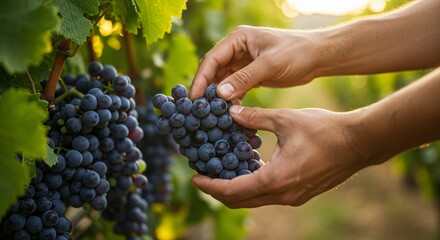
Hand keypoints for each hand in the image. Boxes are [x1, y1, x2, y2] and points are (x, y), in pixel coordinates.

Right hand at [189, 26, 321, 99]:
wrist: (318, 57)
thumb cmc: (296, 53)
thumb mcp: (269, 64)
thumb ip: (244, 79)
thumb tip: (220, 95)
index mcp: (238, 38)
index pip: (212, 59)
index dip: (201, 79)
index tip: (194, 98)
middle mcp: (237, 49)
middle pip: (213, 70)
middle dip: (206, 90)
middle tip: (199, 110)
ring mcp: (243, 62)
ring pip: (222, 81)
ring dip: (218, 97)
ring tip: (212, 114)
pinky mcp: (250, 75)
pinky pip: (234, 88)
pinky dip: (231, 99)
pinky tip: (229, 112)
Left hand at [192, 105, 375, 207]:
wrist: (359, 143)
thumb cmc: (325, 130)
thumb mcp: (285, 119)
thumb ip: (254, 117)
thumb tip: (231, 111)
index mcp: (276, 179)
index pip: (233, 191)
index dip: (211, 186)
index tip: (195, 177)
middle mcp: (282, 195)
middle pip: (240, 201)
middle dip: (218, 190)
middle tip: (203, 175)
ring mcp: (292, 198)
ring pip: (254, 200)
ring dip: (235, 188)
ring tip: (221, 170)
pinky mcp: (300, 194)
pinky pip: (268, 195)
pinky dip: (252, 185)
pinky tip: (248, 167)